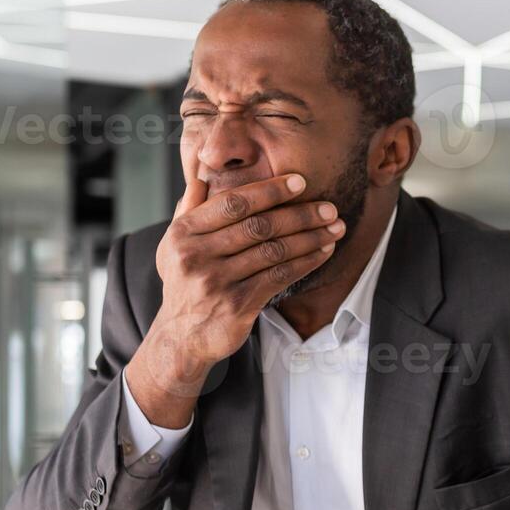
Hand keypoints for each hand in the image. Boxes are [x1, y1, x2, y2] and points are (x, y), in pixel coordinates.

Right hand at [125, 174, 345, 426]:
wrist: (181, 336)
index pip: (233, 203)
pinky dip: (305, 262)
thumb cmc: (185, 282)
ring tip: (335, 228)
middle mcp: (197, 256)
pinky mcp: (237, 306)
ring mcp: (217, 283)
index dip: (269, 190)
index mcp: (184, 233)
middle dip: (300, 215)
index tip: (300, 181)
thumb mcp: (174, 243)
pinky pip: (279, 277)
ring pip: (273, 252)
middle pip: (259, 226)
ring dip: (310, 238)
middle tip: (329, 208)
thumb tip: (203, 172)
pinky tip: (323, 253)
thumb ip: (190, 208)